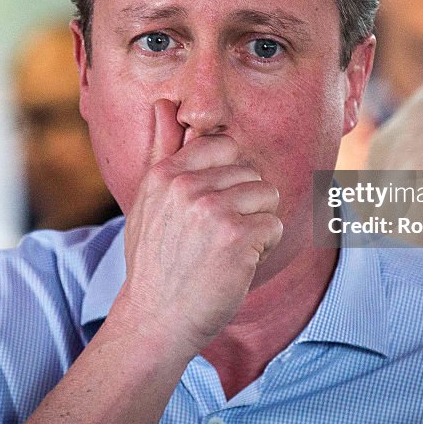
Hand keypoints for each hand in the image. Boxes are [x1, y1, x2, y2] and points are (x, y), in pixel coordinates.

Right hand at [112, 99, 282, 355]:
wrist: (155, 319)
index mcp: (165, 174)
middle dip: (244, 205)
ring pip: (267, 196)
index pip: (223, 146)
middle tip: (215, 237)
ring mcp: (212, 210)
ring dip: (256, 226)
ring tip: (226, 250)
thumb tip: (165, 103)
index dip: (229, 178)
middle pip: (250, 172)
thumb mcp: (148, 200)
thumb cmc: (155, 260)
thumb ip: (162, 149)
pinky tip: (236, 265)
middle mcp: (186, 186)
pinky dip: (264, 248)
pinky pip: (275, 225)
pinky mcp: (237, 237)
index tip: (212, 208)